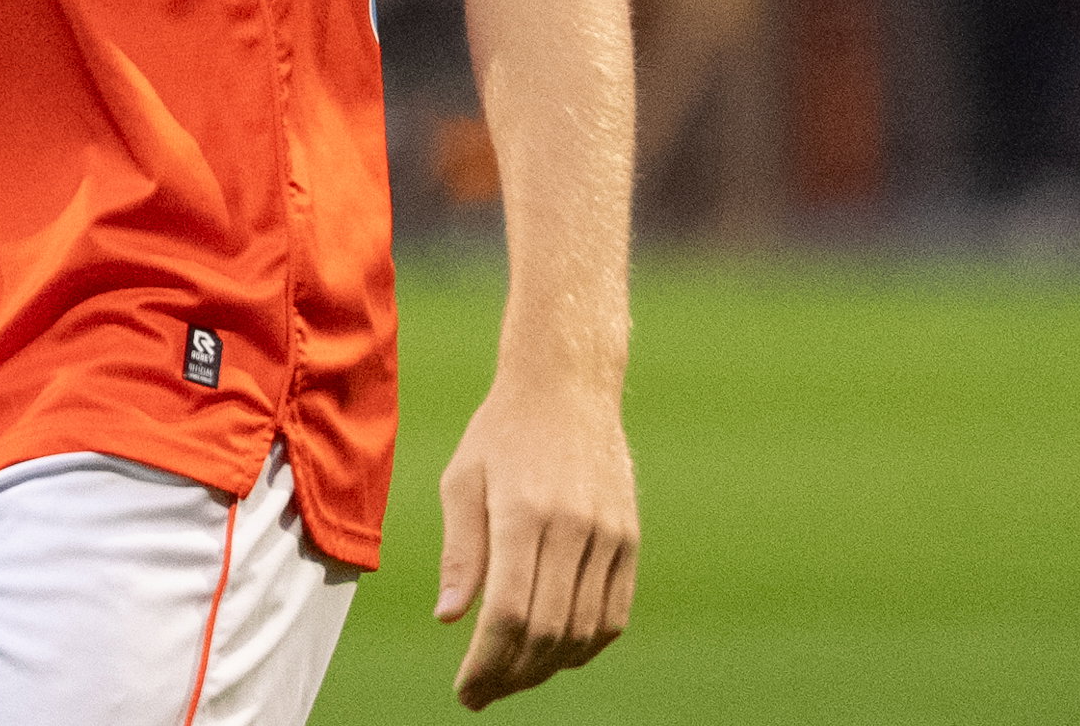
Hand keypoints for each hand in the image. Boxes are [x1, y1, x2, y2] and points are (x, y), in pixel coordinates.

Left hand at [437, 374, 637, 708]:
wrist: (567, 386)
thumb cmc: (501, 432)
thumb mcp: (463, 480)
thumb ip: (461, 552)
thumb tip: (450, 618)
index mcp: (523, 512)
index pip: (510, 612)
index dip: (488, 663)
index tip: (467, 690)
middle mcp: (573, 526)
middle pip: (549, 630)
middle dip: (513, 674)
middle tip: (483, 693)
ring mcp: (609, 534)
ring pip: (585, 631)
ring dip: (548, 667)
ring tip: (513, 676)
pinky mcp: (629, 539)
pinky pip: (614, 614)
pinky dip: (586, 646)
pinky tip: (555, 654)